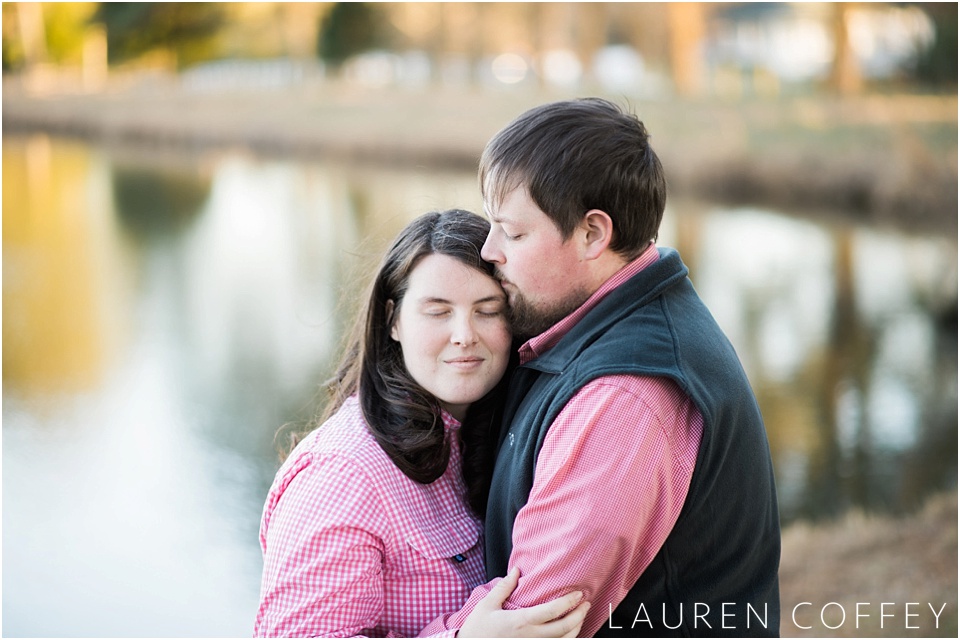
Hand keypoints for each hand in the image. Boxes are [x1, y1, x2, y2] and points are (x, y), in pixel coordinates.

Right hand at [458, 567, 589, 637]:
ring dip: (576, 629)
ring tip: (580, 617)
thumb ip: (504, 587)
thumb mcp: (487, 605)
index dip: (569, 602)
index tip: (578, 594)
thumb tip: (516, 571)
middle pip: (564, 628)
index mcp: (521, 621)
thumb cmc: (477, 630)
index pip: (552, 611)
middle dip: (579, 615)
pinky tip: (572, 635)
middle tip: (586, 604)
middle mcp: (531, 637)